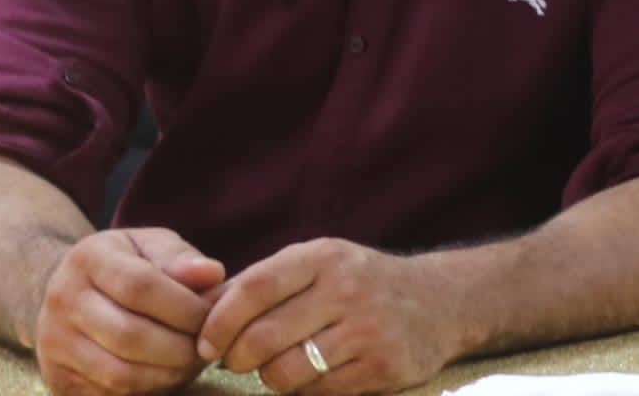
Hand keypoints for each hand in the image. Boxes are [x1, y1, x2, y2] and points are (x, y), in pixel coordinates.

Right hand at [34, 227, 224, 394]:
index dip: (184, 307)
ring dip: (166, 376)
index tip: (213, 316)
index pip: (140, 286)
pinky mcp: (55, 379)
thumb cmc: (123, 263)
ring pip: (119, 374)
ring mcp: (54, 343)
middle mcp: (63, 299)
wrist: (65, 289)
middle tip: (208, 348)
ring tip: (192, 364)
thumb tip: (213, 274)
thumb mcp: (150, 246)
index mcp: (89, 257)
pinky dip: (146, 391)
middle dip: (179, 348)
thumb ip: (181, 258)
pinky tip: (166, 375)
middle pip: (129, 335)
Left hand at [196, 238, 458, 393]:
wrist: (437, 301)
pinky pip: (320, 392)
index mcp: (322, 256)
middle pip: (264, 336)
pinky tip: (312, 376)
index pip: (255, 287)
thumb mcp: (317, 263)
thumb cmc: (357, 280)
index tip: (204, 342)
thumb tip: (202, 304)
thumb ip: (265, 281)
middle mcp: (345, 288)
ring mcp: (366, 328)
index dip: (220, 320)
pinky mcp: (382, 366)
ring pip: (287, 372)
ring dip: (270, 378)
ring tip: (276, 367)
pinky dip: (305, 391)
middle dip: (237, 357)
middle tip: (234, 361)